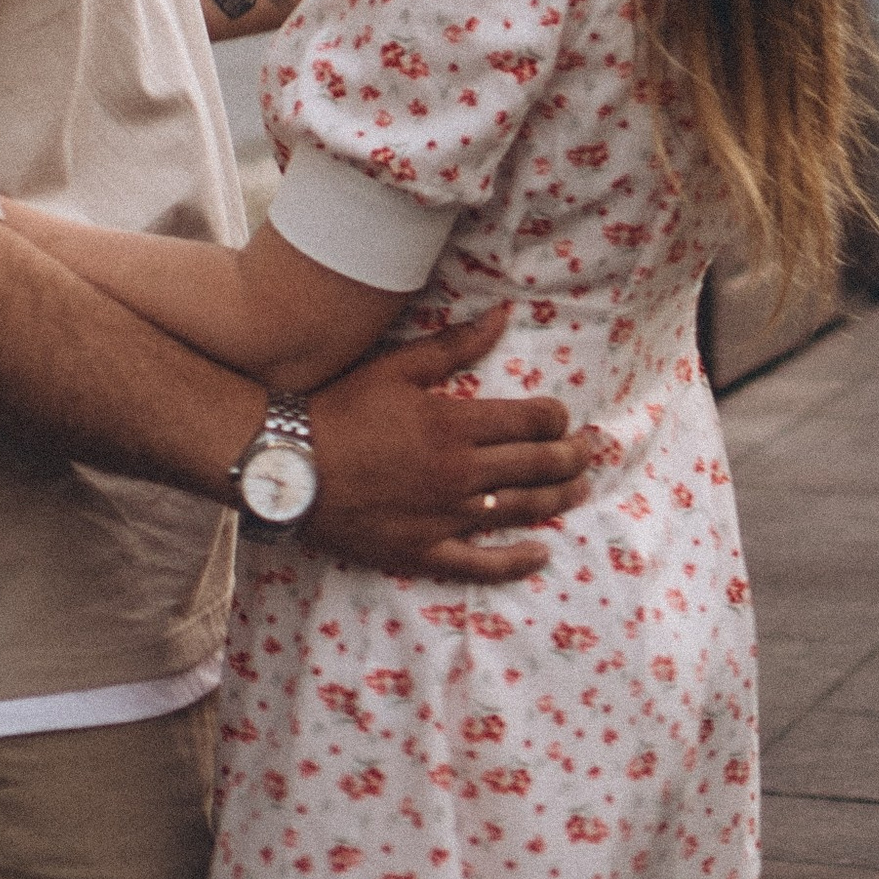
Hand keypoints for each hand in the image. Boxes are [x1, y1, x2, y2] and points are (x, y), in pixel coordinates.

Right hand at [302, 307, 592, 582]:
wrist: (289, 464)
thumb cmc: (341, 408)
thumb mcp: (397, 366)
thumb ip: (455, 345)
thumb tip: (503, 315)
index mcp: (454, 425)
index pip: (528, 422)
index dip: (555, 418)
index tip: (564, 416)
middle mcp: (458, 474)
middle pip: (534, 466)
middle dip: (570, 457)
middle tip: (589, 451)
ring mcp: (444, 517)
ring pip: (518, 510)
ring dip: (556, 499)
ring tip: (579, 489)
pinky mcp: (423, 551)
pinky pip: (480, 564)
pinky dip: (515, 561)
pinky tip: (540, 554)